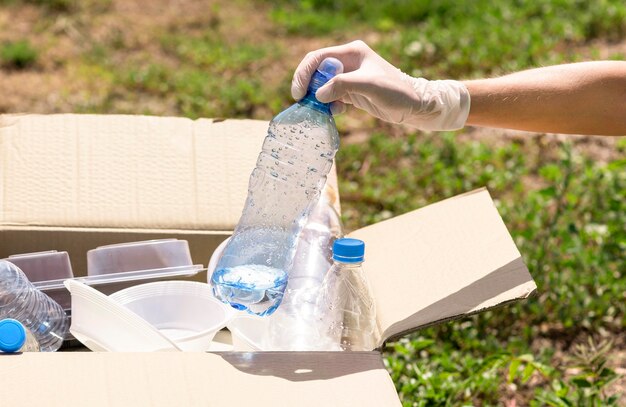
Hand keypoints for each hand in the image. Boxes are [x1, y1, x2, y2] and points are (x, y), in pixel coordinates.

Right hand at [291, 40, 469, 130]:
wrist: (416, 106)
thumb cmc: (397, 92)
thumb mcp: (370, 86)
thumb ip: (343, 86)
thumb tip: (319, 94)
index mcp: (352, 52)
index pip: (318, 57)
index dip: (304, 73)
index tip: (299, 93)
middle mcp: (348, 62)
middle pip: (316, 71)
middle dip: (309, 87)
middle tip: (305, 104)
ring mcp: (349, 77)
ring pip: (322, 85)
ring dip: (318, 99)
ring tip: (324, 110)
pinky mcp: (352, 92)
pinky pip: (331, 96)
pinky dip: (329, 105)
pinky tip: (337, 113)